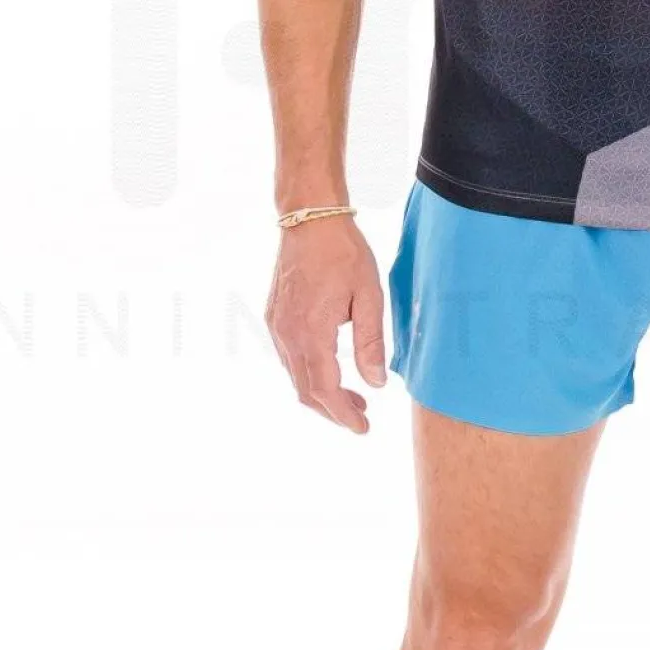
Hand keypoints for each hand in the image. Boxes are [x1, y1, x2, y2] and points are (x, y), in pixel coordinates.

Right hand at [264, 216, 386, 433]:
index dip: (343, 414)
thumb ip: (371, 343)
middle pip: (305, 390)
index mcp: (312, 333)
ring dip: (321, 392)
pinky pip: (288, 358)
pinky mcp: (274, 316)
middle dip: (333, 410)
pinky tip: (330, 368)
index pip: (325, 389)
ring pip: (295, 376)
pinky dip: (308, 373)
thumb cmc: (343, 253)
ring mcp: (276, 326)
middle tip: (361, 417)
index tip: (362, 429)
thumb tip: (376, 383)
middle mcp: (287, 334)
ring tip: (352, 396)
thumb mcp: (369, 297)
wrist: (309, 219)